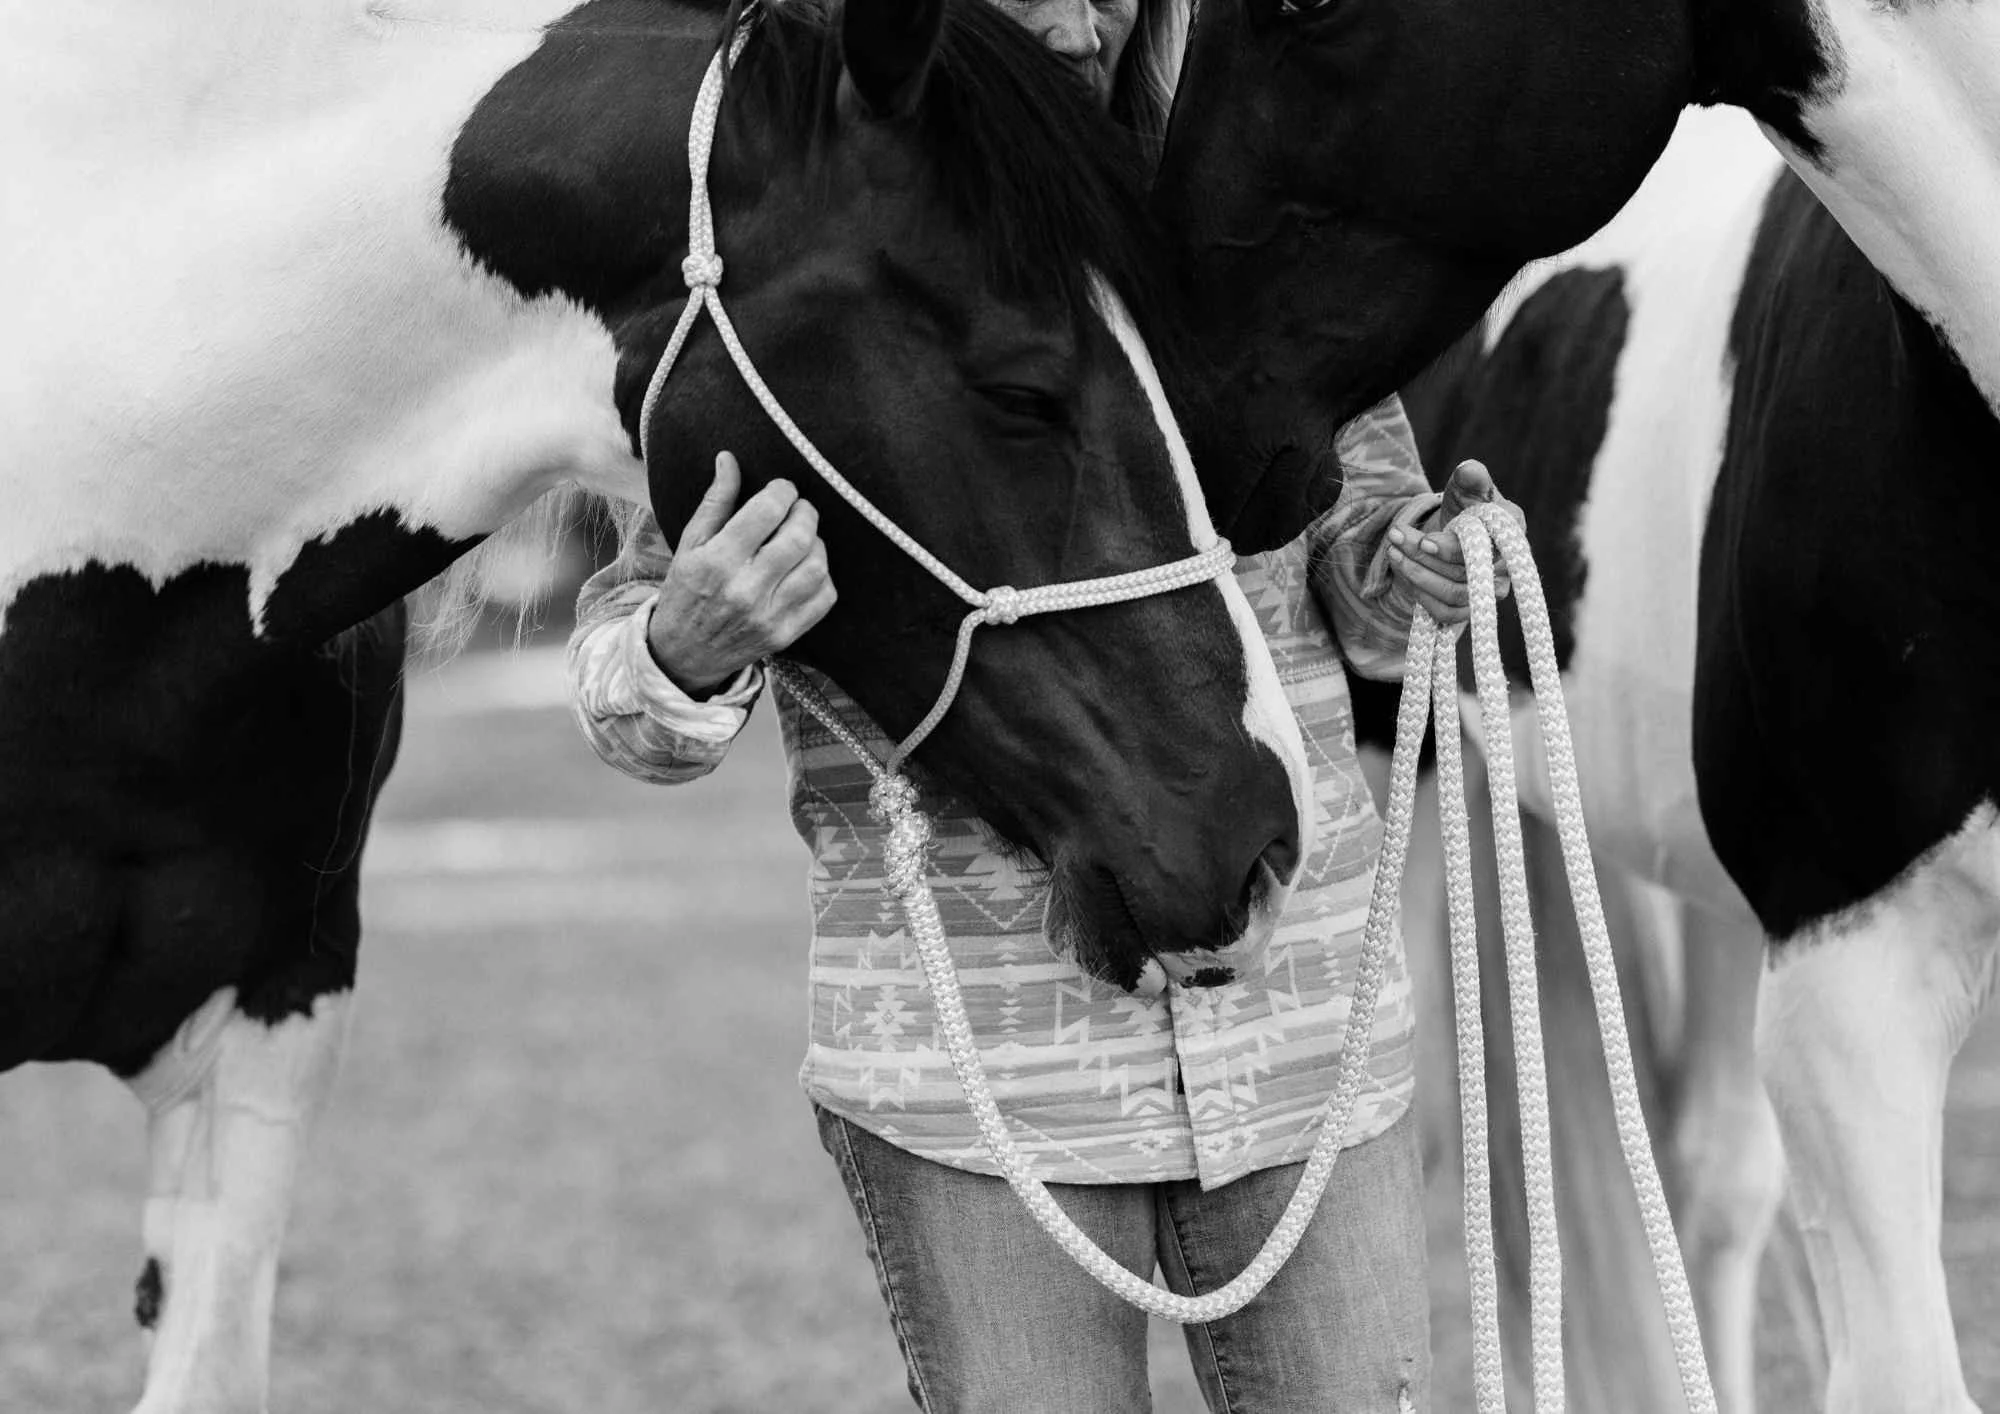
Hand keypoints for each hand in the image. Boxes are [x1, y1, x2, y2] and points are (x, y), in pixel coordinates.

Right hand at [646, 451, 836, 697]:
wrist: (684, 653)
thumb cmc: (687, 590)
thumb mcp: (691, 543)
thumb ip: (715, 501)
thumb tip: (729, 458)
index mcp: (717, 561)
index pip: (767, 512)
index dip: (783, 492)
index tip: (782, 490)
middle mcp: (744, 590)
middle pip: (800, 538)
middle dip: (806, 513)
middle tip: (799, 509)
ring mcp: (768, 616)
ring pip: (817, 567)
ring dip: (817, 544)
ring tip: (803, 538)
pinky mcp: (785, 634)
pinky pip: (824, 598)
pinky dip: (823, 576)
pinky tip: (806, 568)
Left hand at [1385, 459, 1524, 625]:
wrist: (1455, 532)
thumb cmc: (1466, 506)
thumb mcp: (1465, 486)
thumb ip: (1470, 478)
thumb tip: (1469, 471)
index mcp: (1511, 529)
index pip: (1488, 547)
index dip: (1454, 549)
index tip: (1424, 542)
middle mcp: (1507, 565)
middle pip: (1465, 571)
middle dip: (1423, 556)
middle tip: (1395, 536)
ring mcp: (1491, 591)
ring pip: (1453, 594)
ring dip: (1417, 575)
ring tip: (1392, 551)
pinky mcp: (1471, 609)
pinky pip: (1445, 613)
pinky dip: (1419, 594)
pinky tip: (1404, 571)